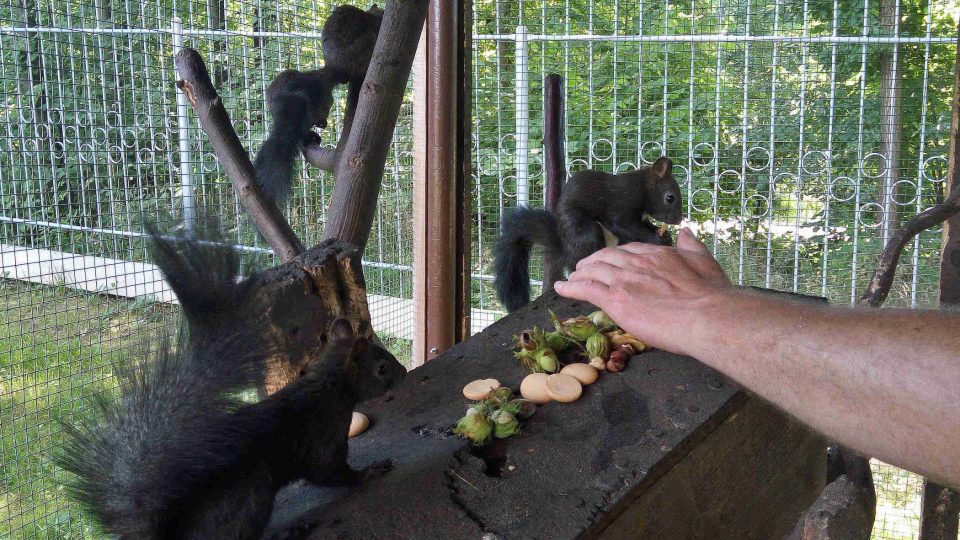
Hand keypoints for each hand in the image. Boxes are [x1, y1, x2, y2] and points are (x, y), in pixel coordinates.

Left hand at [554, 228, 730, 354]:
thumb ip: (692, 245)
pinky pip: (585, 289)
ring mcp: (623, 280)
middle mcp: (636, 263)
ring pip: (593, 271)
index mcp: (657, 254)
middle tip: (584, 267)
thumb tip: (685, 231)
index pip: (630, 250)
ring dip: (579, 273)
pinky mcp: (614, 299)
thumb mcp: (705, 261)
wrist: (706, 315)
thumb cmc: (711, 294)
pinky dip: (569, 287)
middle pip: (606, 257)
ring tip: (570, 278)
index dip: (617, 255)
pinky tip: (560, 288)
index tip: (611, 260)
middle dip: (593, 261)